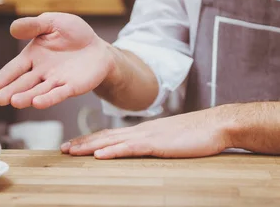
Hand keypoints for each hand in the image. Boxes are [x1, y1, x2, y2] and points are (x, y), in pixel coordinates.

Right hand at [0, 13, 113, 108]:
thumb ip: (34, 25)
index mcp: (33, 56)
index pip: (15, 67)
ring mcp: (56, 81)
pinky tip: (38, 103)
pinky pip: (59, 93)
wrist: (98, 47)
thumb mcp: (52, 22)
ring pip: (38, 91)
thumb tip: (12, 28)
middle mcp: (41, 72)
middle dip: (11, 91)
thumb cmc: (73, 34)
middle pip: (23, 83)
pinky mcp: (71, 87)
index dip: (5, 76)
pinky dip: (49, 98)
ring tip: (15, 101)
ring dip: (27, 97)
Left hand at [61, 109, 233, 158]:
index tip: (74, 145)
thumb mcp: (172, 140)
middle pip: (105, 136)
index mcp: (144, 131)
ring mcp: (148, 136)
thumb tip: (147, 150)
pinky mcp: (157, 144)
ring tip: (71, 152)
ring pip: (112, 141)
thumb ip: (157, 144)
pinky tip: (99, 155)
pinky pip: (130, 148)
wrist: (216, 126)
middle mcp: (141, 131)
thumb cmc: (198, 135)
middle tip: (63, 149)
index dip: (92, 140)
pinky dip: (113, 151)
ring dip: (90, 147)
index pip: (112, 135)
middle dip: (83, 143)